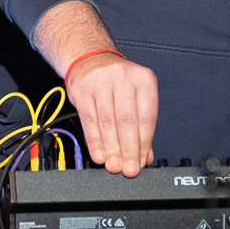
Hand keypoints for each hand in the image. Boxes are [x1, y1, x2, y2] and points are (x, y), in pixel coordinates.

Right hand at [66, 53, 157, 175]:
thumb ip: (141, 125)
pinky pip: (89, 120)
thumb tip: (146, 156)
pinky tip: (99, 154)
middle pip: (127, 121)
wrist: (90, 60)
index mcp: (144, 79)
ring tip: (114, 165)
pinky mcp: (83, 90)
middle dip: (129, 149)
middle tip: (128, 168)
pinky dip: (95, 141)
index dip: (144, 144)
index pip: (146, 117)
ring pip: (108, 122)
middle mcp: (123, 77)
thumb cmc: (117, 81)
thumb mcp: (135, 96)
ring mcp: (101, 82)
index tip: (141, 162)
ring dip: (111, 148)